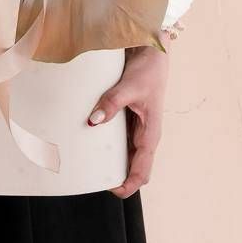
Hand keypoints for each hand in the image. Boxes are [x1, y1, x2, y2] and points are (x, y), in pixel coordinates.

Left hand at [87, 44, 169, 198]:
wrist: (153, 52)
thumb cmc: (147, 71)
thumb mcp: (129, 86)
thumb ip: (111, 103)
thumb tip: (93, 121)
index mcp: (150, 135)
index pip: (142, 172)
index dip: (128, 186)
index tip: (110, 189)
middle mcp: (145, 136)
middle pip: (133, 168)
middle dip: (117, 178)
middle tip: (91, 179)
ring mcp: (137, 129)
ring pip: (126, 156)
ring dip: (112, 163)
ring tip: (88, 165)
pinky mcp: (129, 119)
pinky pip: (119, 141)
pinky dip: (107, 146)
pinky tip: (91, 142)